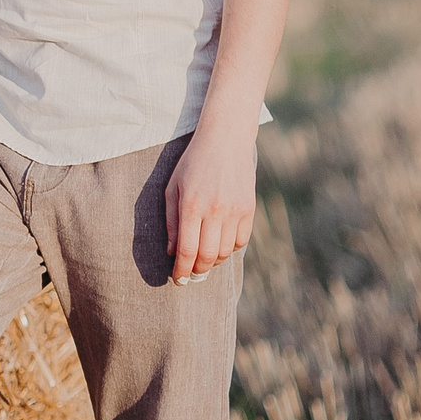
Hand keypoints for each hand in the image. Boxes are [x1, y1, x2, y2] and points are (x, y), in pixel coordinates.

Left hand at [164, 124, 257, 283]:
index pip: (187, 250)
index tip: (178, 279)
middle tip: (190, 273)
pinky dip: (229, 249)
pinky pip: (240, 241)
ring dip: (212, 261)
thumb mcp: (173, 188)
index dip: (182, 270)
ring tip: (203, 258)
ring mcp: (234, 211)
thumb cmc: (193, 164)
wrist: (225, 140)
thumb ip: (171, 222)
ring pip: (224, 252)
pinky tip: (219, 244)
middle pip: (207, 256)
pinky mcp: (249, 209)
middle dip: (197, 270)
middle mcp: (214, 211)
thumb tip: (173, 252)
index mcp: (191, 206)